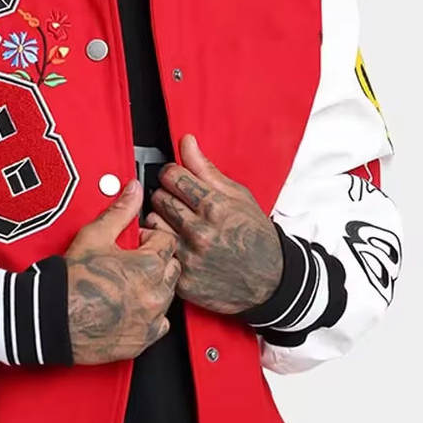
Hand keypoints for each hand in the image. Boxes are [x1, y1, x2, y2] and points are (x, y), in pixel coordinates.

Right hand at [65, 180, 179, 365]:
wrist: (52, 318)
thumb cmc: (71, 282)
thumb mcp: (95, 236)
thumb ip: (120, 211)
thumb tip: (133, 191)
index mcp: (149, 266)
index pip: (168, 241)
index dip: (151, 237)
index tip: (137, 241)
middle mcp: (156, 294)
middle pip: (172, 268)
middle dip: (156, 261)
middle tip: (130, 261)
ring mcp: (151, 319)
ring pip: (167, 295)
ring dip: (153, 287)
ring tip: (126, 283)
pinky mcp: (143, 340)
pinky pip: (159, 324)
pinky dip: (149, 316)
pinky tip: (129, 307)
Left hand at [145, 134, 282, 314]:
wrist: (270, 280)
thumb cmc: (254, 236)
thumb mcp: (238, 196)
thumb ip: (206, 169)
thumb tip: (186, 142)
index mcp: (215, 207)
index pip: (172, 176)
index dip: (172, 173)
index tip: (175, 178)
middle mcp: (200, 231)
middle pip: (159, 198)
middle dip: (166, 195)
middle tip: (179, 202)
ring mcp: (190, 256)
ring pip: (152, 223)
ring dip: (160, 220)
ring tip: (177, 223)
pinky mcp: (182, 278)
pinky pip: (157, 251)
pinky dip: (161, 245)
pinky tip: (177, 243)